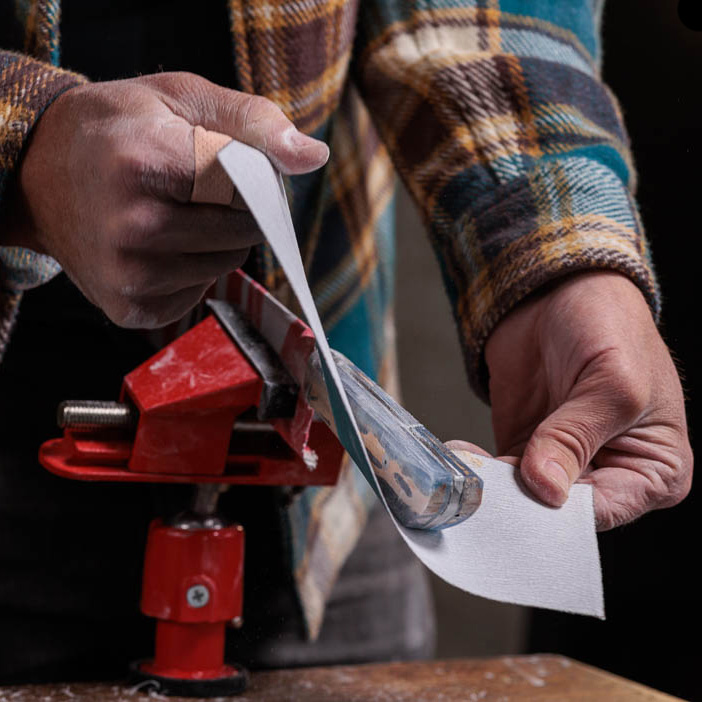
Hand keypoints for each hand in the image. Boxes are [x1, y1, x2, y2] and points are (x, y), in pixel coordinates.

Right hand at [6, 72, 328, 327]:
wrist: (39, 173)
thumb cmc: (116, 130)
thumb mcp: (181, 98)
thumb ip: (254, 122)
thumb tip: (314, 157)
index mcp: (143, 163)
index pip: (243, 186)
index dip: (251, 176)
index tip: (237, 165)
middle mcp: (133, 228)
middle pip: (241, 231)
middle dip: (240, 209)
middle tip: (203, 187)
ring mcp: (130, 276)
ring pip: (225, 265)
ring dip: (218, 241)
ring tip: (178, 212)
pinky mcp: (132, 308)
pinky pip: (200, 291)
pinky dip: (194, 269)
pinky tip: (163, 244)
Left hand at [482, 271, 692, 529]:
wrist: (560, 290)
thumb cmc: (609, 326)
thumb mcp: (612, 383)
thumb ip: (576, 437)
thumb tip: (546, 486)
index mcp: (654, 470)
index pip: (607, 511)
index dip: (565, 510)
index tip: (528, 497)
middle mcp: (609, 474)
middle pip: (562, 511)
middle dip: (523, 503)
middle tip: (487, 490)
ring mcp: (562, 462)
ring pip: (525, 497)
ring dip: (494, 488)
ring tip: (468, 471)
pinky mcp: (524, 449)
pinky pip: (499, 476)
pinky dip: (479, 470)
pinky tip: (462, 456)